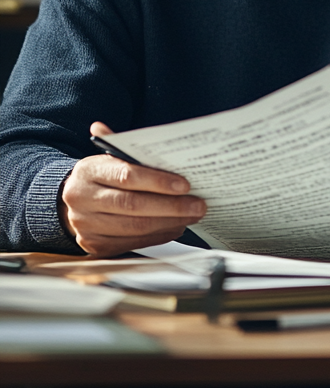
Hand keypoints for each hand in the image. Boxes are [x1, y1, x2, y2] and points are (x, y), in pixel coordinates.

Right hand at [59, 122, 206, 256]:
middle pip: (133, 205)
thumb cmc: (103, 174)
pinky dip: (159, 235)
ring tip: (192, 215)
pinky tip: (176, 226)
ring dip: (169, 223)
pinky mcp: (95, 246)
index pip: (128, 176)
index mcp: (89, 171)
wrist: (73, 199)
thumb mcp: (111, 157)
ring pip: (134, 227)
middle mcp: (83, 200)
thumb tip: (162, 141)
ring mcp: (86, 226)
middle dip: (171, 206)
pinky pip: (133, 243)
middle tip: (198, 205)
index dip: (158, 182)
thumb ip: (132, 149)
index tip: (186, 184)